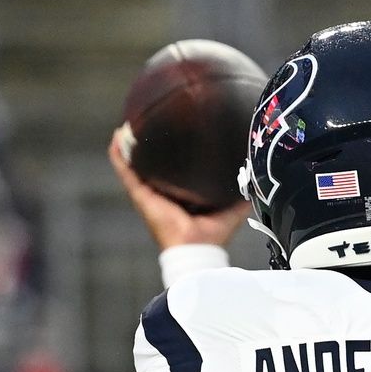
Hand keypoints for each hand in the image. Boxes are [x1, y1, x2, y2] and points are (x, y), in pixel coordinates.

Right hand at [108, 129, 249, 251]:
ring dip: (130, 147)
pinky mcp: (141, 196)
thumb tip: (253, 176)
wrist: (196, 248)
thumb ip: (242, 192)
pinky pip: (126, 172)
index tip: (175, 134)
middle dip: (150, 146)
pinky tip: (117, 139)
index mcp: (182, 196)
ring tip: (130, 126)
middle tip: (151, 123)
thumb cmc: (212, 236)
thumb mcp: (232, 208)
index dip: (174, 154)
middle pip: (153, 165)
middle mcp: (163, 194)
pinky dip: (119, 156)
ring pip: (135, 165)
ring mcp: (149, 194)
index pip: (175, 171)